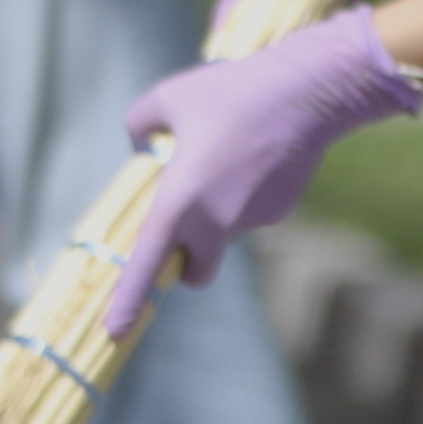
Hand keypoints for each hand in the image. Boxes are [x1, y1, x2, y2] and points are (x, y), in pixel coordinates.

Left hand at [98, 9, 422, 342]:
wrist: (306, 92)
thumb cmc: (231, 93)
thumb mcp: (168, 98)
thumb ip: (139, 125)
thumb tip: (141, 148)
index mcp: (180, 202)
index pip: (148, 264)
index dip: (130, 300)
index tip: (116, 332)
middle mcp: (216, 223)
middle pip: (194, 271)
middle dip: (186, 262)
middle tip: (180, 222)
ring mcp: (252, 222)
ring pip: (224, 235)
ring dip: (216, 213)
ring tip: (224, 156)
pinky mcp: (279, 212)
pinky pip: (250, 213)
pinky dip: (243, 196)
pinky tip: (253, 156)